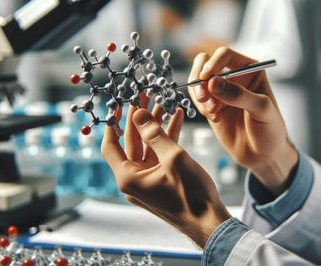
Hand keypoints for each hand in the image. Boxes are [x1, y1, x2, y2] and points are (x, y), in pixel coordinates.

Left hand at [101, 100, 230, 247]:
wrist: (210, 223)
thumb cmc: (192, 197)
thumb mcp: (173, 159)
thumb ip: (155, 134)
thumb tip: (138, 114)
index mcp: (128, 178)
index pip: (110, 146)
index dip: (112, 123)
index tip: (116, 105)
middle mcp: (134, 181)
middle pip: (131, 143)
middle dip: (139, 119)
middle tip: (144, 97)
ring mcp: (147, 181)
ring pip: (147, 147)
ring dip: (155, 126)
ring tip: (162, 103)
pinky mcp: (161, 181)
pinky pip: (159, 155)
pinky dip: (166, 138)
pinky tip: (177, 119)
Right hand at [188, 47, 297, 194]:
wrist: (263, 155)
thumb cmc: (270, 130)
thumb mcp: (262, 110)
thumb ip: (239, 95)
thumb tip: (213, 83)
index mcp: (250, 69)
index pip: (225, 55)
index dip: (212, 63)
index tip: (206, 78)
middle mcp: (233, 76)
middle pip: (205, 63)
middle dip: (199, 79)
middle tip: (204, 97)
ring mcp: (220, 91)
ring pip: (197, 81)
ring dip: (200, 96)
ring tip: (214, 113)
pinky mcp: (211, 105)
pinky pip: (197, 99)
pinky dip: (202, 108)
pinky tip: (216, 118)